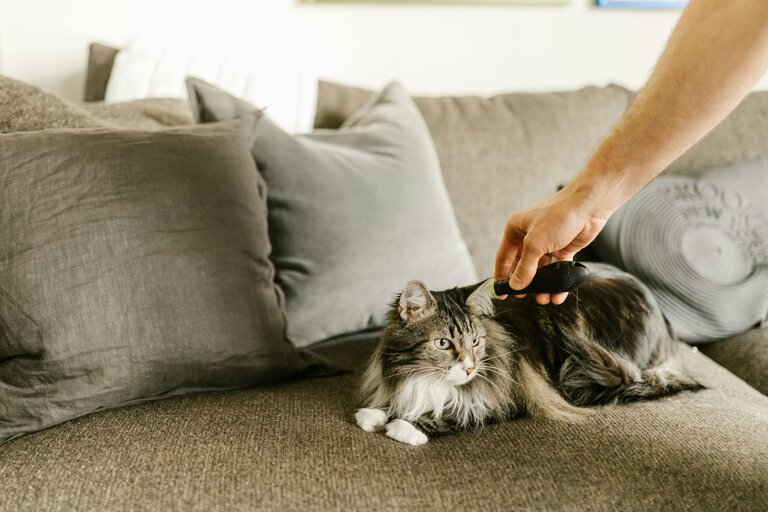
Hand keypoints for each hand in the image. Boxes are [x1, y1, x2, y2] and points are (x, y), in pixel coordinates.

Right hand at [494, 179, 612, 304]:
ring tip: (544, 299)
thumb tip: (515, 285)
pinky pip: (557, 269)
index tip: (501, 293)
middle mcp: (530, 236)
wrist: (589, 206)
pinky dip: (558, 282)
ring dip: (543, 285)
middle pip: (523, 265)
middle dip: (525, 282)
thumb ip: (524, 267)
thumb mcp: (535, 243)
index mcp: (516, 230)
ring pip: (541, 270)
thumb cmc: (558, 215)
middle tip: (526, 297)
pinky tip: (558, 294)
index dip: (501, 275)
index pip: (504, 257)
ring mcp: (547, 243)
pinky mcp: (564, 248)